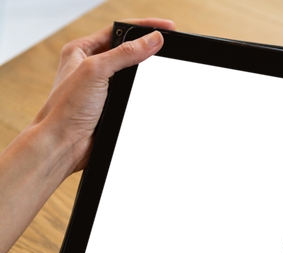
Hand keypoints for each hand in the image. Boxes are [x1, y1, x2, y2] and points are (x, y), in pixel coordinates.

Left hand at [0, 18, 174, 252]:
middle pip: (127, 50)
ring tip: (163, 65)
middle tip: (169, 46)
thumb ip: (125, 53)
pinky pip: (133, 93)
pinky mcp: (110, 106)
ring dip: (146, 71)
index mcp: (81, 51)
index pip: (118, 31)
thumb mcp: (96, 70)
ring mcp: (102, 88)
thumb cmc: (66, 109)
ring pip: (132, 73)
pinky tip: (151, 88)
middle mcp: (90, 67)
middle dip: (148, 48)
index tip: (167, 28)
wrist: (63, 144)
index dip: (144, 27)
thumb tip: (152, 40)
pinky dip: (143, 90)